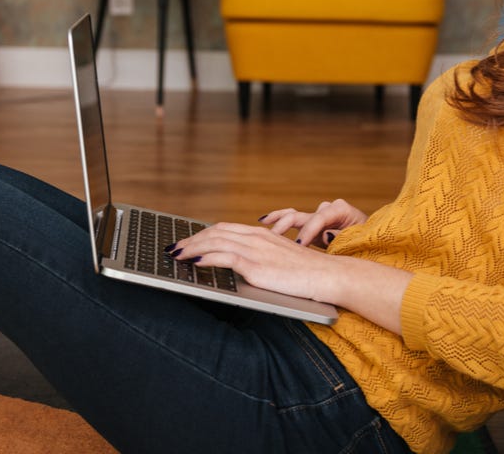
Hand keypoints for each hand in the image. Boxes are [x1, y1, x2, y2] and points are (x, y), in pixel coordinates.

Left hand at [169, 223, 341, 302]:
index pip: (224, 229)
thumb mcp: (280, 260)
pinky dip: (206, 257)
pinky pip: (225, 257)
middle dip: (192, 240)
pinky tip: (194, 262)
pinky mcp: (256, 265)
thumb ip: (261, 258)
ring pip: (215, 242)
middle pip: (215, 232)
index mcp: (261, 234)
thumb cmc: (308, 272)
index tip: (188, 241)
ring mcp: (256, 250)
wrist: (328, 275)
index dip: (203, 234)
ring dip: (192, 248)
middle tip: (175, 248)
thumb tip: (243, 266)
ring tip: (177, 255)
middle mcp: (256, 237)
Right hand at [258, 199, 368, 248]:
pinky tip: (265, 223)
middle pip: (302, 215)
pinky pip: (293, 221)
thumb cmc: (367, 243)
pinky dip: (280, 222)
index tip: (300, 245)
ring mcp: (319, 216)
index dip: (309, 231)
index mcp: (340, 210)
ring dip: (278, 221)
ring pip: (294, 215)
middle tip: (275, 238)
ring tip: (262, 225)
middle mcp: (327, 210)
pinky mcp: (313, 225)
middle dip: (288, 226)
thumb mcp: (358, 241)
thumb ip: (341, 238)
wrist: (371, 244)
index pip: (320, 218)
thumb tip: (326, 234)